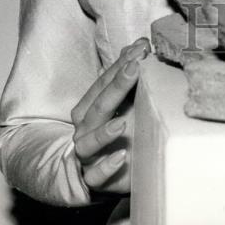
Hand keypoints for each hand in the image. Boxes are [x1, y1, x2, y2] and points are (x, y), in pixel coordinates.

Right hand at [71, 37, 149, 195]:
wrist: (106, 174)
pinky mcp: (94, 180)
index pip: (101, 84)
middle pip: (98, 107)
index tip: (140, 49)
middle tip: (135, 68)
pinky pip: (96, 176)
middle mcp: (83, 130)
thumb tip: (139, 44)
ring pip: (89, 143)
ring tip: (122, 124)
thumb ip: (127, 75)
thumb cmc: (116, 131)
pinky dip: (107, 167)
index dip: (119, 66)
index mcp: (88, 109)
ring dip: (104, 133)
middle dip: (116, 86)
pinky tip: (121, 157)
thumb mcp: (123, 102)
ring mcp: (87, 156)